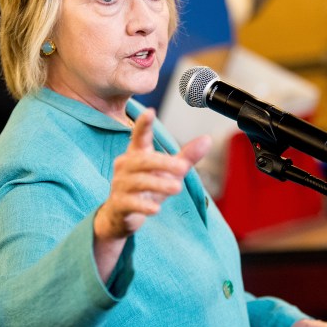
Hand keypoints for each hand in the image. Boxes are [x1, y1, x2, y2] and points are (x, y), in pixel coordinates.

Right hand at [95, 108, 210, 239]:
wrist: (122, 214)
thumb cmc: (147, 187)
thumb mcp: (168, 171)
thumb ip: (186, 156)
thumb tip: (207, 139)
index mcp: (137, 153)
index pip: (139, 136)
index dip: (144, 124)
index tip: (150, 112)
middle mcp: (126, 166)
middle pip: (143, 160)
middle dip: (163, 163)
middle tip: (182, 167)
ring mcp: (120, 185)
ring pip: (139, 181)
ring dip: (158, 184)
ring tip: (177, 187)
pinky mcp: (119, 204)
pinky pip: (131, 202)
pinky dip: (144, 205)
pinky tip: (155, 209)